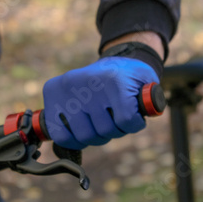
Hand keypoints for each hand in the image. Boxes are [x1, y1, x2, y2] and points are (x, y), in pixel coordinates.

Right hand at [42, 57, 158, 149]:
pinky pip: (61, 135)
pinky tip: (81, 130)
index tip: (134, 118)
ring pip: (84, 136)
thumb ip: (150, 99)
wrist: (113, 62)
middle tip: (114, 121)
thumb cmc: (131, 78)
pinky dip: (74, 139)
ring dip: (95, 135)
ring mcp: (67, 89)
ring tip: (99, 123)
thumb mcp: (147, 82)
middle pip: (104, 130)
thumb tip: (148, 110)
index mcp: (113, 79)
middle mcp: (87, 83)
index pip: (126, 120)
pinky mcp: (52, 94)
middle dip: (113, 131)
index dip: (133, 125)